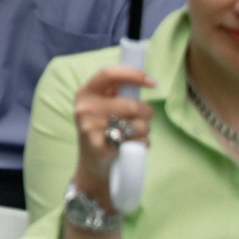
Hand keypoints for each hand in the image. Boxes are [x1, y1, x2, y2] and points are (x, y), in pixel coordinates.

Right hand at [71, 64, 152, 208]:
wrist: (92, 163)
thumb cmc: (103, 129)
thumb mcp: (101, 106)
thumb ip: (116, 91)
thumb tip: (143, 78)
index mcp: (86, 94)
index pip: (109, 74)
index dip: (134, 75)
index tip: (153, 83)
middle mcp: (85, 109)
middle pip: (132, 105)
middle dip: (146, 112)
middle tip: (143, 118)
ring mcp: (91, 128)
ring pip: (138, 124)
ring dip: (145, 130)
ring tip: (134, 134)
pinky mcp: (101, 147)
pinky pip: (137, 142)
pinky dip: (142, 144)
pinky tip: (133, 146)